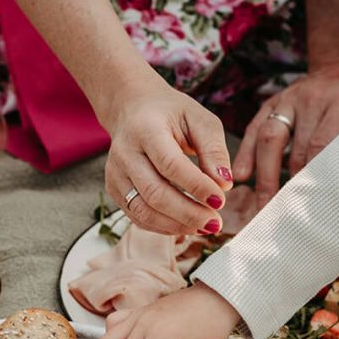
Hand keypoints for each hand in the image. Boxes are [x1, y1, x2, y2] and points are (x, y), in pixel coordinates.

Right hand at [100, 76, 232, 236]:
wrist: (133, 111)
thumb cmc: (171, 115)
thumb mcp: (199, 119)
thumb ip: (214, 149)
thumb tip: (224, 184)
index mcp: (145, 129)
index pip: (170, 165)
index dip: (196, 187)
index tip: (220, 201)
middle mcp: (124, 153)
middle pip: (155, 193)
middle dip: (188, 213)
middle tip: (215, 223)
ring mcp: (115, 174)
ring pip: (143, 211)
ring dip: (176, 225)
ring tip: (203, 227)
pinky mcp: (114, 190)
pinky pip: (138, 217)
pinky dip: (163, 227)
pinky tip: (185, 225)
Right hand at [234, 55, 338, 207]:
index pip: (323, 145)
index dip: (313, 177)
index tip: (310, 206)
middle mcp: (314, 99)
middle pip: (296, 148)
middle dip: (289, 185)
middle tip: (285, 215)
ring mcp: (289, 100)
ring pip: (271, 139)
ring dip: (266, 176)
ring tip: (262, 206)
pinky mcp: (271, 103)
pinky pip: (254, 129)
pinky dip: (245, 154)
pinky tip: (240, 176)